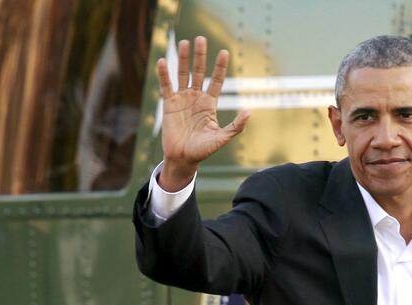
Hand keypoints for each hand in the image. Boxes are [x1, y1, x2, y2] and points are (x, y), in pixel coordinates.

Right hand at [156, 36, 249, 189]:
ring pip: (183, 74)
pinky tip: (162, 62)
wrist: (182, 158)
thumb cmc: (203, 151)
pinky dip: (164, 74)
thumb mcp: (221, 139)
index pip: (216, 81)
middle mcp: (196, 98)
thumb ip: (235, 126)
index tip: (224, 52)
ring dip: (183, 59)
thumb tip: (249, 112)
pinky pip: (166, 86)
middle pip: (199, 72)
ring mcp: (182, 99)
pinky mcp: (169, 104)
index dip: (220, 67)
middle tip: (201, 39)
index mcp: (209, 104)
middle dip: (200, 56)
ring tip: (184, 43)